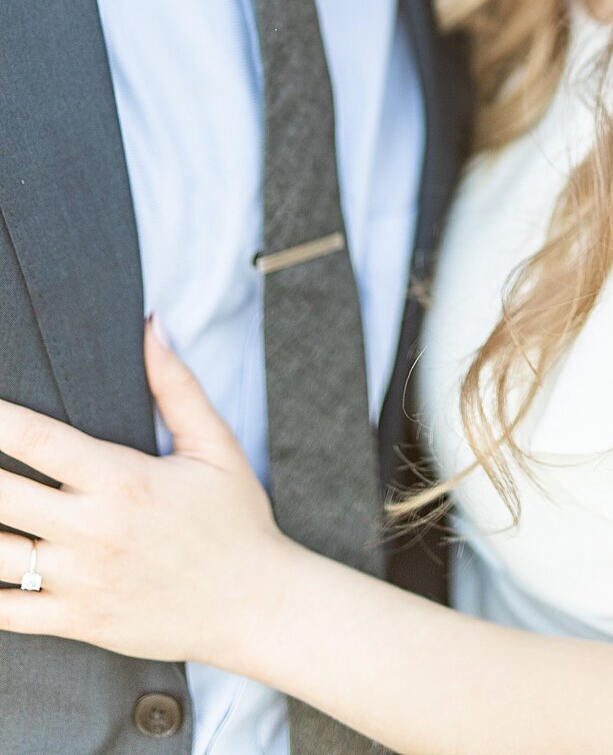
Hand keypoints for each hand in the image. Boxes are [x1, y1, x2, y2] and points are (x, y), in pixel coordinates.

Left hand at [0, 320, 286, 664]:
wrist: (254, 605)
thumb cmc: (236, 521)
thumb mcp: (216, 445)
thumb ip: (176, 384)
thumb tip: (153, 326)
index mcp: (123, 480)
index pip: (38, 440)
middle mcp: (92, 530)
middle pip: (2, 494)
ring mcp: (80, 580)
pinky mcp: (76, 621)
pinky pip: (7, 612)